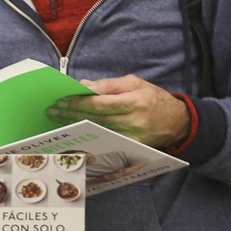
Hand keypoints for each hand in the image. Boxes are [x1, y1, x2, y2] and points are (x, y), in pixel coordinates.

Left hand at [47, 75, 190, 148]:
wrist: (178, 122)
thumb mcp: (135, 83)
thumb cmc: (154, 98)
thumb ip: (109, 85)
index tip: (62, 99)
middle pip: (95, 118)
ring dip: (75, 124)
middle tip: (53, 109)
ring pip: (97, 130)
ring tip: (58, 118)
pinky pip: (105, 139)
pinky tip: (74, 129)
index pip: (100, 103)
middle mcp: (134, 121)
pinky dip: (88, 133)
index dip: (79, 102)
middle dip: (71, 113)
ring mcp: (133, 137)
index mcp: (136, 101)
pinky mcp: (131, 147)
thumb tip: (84, 86)